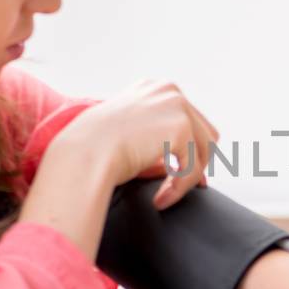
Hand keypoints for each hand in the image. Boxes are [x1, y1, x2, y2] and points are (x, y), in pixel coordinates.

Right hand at [49, 80, 219, 209]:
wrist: (83, 152)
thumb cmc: (95, 148)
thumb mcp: (129, 136)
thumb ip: (157, 143)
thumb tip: (180, 169)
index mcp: (155, 88)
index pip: (189, 119)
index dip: (188, 150)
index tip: (177, 173)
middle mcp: (169, 90)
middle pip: (205, 133)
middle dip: (195, 162)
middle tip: (175, 187)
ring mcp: (176, 105)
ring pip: (203, 152)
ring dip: (187, 178)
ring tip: (165, 194)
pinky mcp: (181, 127)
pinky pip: (193, 169)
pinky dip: (178, 189)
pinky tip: (159, 199)